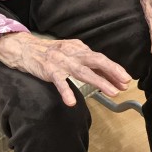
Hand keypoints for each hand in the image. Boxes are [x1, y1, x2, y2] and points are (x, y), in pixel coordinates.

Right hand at [0, 33, 130, 106]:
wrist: (25, 49)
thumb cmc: (51, 53)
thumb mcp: (71, 53)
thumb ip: (88, 63)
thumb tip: (109, 75)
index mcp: (79, 49)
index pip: (100, 59)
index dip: (114, 69)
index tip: (126, 80)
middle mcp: (72, 53)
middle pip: (96, 61)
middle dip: (112, 71)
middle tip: (124, 82)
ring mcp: (61, 62)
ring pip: (82, 71)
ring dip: (99, 81)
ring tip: (111, 92)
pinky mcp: (48, 70)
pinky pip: (59, 82)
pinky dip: (66, 91)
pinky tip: (72, 102)